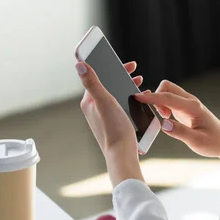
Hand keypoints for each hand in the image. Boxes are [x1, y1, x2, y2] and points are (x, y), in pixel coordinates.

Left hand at [76, 61, 143, 186]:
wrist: (122, 155)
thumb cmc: (114, 129)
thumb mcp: (104, 101)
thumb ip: (92, 83)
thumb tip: (79, 64)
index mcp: (89, 102)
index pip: (98, 77)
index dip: (112, 67)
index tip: (126, 64)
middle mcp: (94, 109)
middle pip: (108, 86)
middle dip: (122, 77)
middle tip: (135, 73)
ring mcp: (104, 117)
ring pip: (116, 96)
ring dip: (127, 88)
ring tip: (139, 85)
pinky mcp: (113, 124)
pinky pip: (121, 106)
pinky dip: (130, 100)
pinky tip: (140, 101)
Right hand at [134, 81, 219, 174]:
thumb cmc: (213, 142)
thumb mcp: (197, 142)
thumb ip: (180, 132)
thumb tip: (163, 124)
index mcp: (193, 107)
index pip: (168, 97)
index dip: (151, 97)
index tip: (137, 97)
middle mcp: (190, 102)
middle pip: (167, 87)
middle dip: (156, 96)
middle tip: (158, 115)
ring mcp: (187, 104)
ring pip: (167, 92)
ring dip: (159, 101)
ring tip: (164, 118)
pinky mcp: (185, 109)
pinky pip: (169, 100)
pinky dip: (162, 105)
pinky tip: (165, 117)